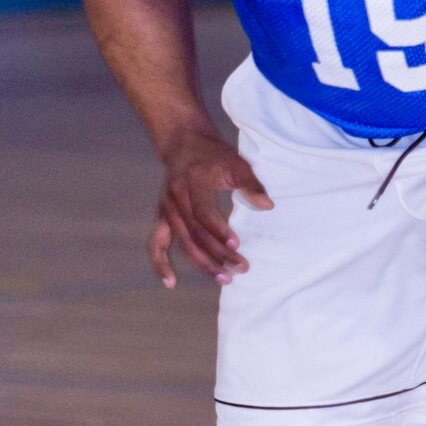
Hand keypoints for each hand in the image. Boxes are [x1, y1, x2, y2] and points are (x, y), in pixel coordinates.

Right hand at [150, 131, 273, 287]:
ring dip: (202, 263)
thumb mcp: (236, 163)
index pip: (203, 213)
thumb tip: (268, 206)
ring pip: (182, 242)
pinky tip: (171, 283)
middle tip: (240, 268)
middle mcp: (175, 197)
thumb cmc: (214, 154)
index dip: (219, 231)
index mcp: (192, 182)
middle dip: (217, 254)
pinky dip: (160, 263)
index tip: (237, 244)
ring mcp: (166, 209)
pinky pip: (157, 244)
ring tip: (224, 279)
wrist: (183, 142)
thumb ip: (251, 184)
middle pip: (194, 233)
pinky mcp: (162, 217)